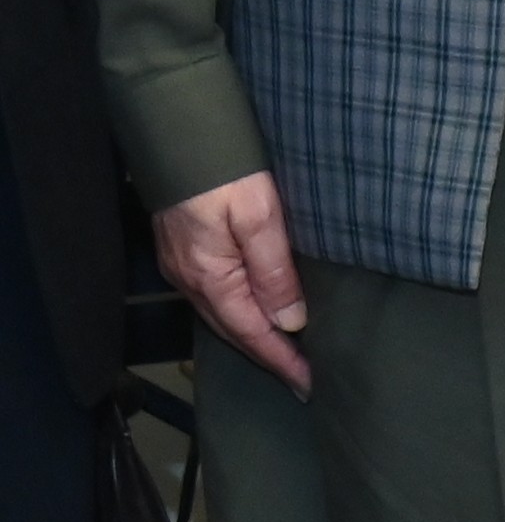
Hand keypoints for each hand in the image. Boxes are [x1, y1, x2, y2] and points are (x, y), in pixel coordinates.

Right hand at [157, 172, 311, 393]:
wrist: (178, 136)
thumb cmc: (223, 174)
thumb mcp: (259, 218)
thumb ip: (274, 271)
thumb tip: (290, 321)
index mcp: (210, 278)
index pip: (250, 333)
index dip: (281, 360)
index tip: (309, 384)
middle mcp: (191, 280)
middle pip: (234, 331)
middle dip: (269, 356)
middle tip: (303, 377)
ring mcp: (183, 267)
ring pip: (223, 315)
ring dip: (254, 336)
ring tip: (287, 354)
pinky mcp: (185, 252)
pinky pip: (216, 296)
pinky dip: (240, 313)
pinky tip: (259, 313)